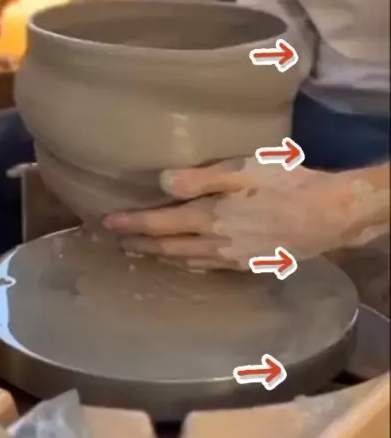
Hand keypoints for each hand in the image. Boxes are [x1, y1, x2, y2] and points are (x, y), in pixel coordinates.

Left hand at [104, 159, 386, 270]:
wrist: (327, 215)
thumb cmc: (286, 184)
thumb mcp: (243, 170)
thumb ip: (200, 178)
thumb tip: (162, 183)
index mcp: (209, 217)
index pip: (159, 224)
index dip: (132, 224)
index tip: (108, 224)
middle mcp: (215, 243)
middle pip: (168, 247)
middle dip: (142, 245)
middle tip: (119, 243)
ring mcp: (233, 258)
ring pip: (187, 260)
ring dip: (162, 257)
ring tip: (145, 254)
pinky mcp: (250, 263)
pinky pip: (209, 267)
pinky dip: (190, 264)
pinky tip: (189, 262)